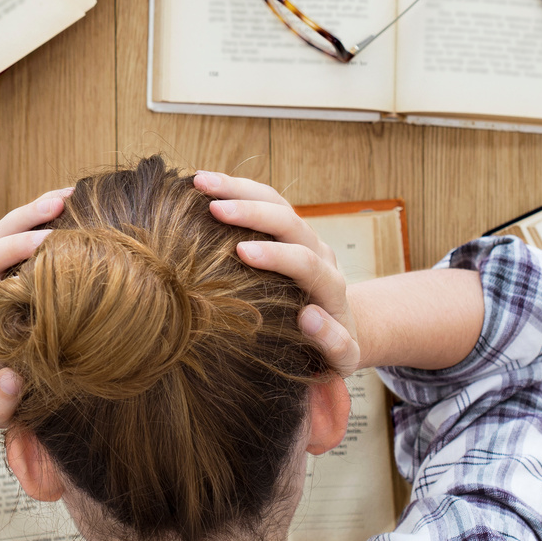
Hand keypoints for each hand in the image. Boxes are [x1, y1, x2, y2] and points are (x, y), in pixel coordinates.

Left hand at [0, 189, 66, 427]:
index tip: (29, 290)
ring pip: (5, 229)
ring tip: (67, 197)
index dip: (1, 291)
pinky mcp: (15, 257)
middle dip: (18, 237)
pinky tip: (75, 197)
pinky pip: (23, 225)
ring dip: (31, 211)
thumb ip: (0, 402)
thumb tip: (11, 379)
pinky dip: (44, 209)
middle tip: (54, 229)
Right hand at [196, 172, 360, 373]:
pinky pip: (265, 200)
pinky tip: (204, 183)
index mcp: (330, 286)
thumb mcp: (342, 358)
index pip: (306, 262)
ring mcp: (303, 237)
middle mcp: (319, 253)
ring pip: (275, 201)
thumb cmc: (331, 350)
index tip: (242, 252)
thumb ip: (334, 343)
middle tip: (215, 209)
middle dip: (252, 212)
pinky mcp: (287, 229)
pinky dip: (236, 189)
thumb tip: (310, 316)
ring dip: (239, 188)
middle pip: (290, 221)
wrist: (340, 327)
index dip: (276, 255)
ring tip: (200, 181)